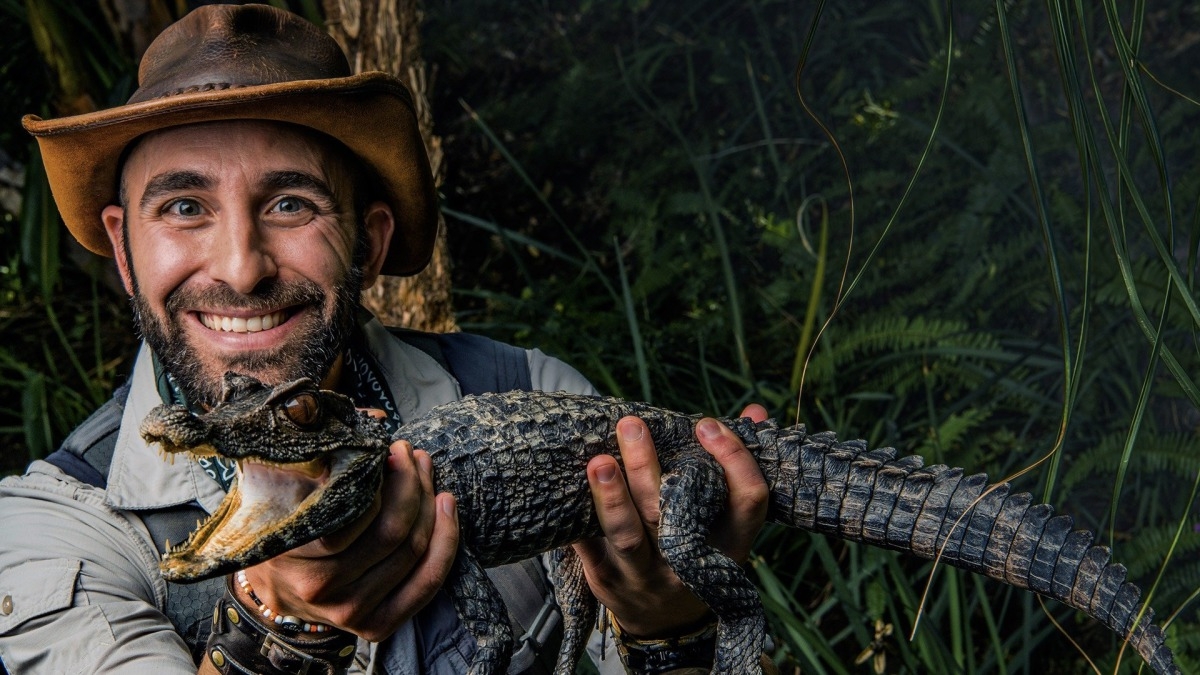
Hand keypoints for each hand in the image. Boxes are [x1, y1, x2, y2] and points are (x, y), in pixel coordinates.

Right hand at [239, 438, 459, 640]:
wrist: (273, 583)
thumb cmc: (282, 519)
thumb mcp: (284, 479)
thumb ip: (322, 450)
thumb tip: (374, 421)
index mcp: (295, 552)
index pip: (360, 514)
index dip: (391, 478)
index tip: (394, 447)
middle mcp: (322, 589)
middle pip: (395, 533)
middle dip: (415, 485)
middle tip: (413, 455)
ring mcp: (350, 613)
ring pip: (415, 555)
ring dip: (433, 507)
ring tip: (428, 472)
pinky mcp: (374, 626)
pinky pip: (426, 587)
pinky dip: (446, 545)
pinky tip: (447, 510)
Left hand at [572, 405, 769, 636]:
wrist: (668, 626)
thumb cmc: (698, 553)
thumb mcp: (725, 523)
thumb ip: (736, 466)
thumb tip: (755, 411)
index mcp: (730, 544)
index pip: (746, 501)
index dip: (733, 460)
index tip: (707, 424)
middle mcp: (691, 563)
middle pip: (672, 513)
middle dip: (647, 466)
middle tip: (631, 424)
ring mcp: (648, 577)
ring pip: (629, 537)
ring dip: (611, 498)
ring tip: (598, 462)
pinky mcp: (609, 583)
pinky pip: (590, 550)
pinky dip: (580, 521)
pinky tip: (570, 491)